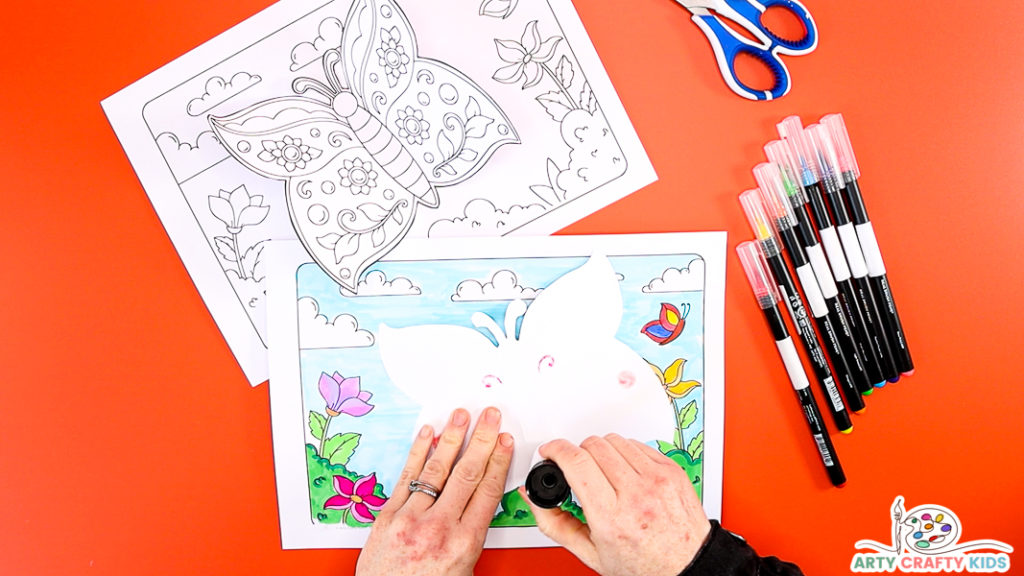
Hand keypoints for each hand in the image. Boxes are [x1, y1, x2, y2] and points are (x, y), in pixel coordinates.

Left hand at [355, 407, 513, 575]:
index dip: (498, 460)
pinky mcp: (388, 516)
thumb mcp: (464, 569)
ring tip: (461, 416)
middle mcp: (438, 527)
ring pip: (437, 468)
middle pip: (467, 472)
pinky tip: (428, 434)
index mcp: (464, 542)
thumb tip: (480, 505)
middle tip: (490, 416)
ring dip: (451, 437)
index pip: (487, 489)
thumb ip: (472, 535)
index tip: (504, 441)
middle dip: (481, 439)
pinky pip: (407, 476)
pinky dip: (418, 452)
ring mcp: (411, 518)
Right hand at [523, 434, 710, 575]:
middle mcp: (636, 494)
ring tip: (600, 470)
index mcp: (611, 517)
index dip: (556, 449)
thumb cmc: (644, 565)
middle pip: (593, 446)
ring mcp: (656, 480)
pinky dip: (624, 452)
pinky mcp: (671, 471)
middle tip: (575, 467)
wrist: (687, 567)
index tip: (550, 451)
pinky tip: (623, 470)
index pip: (576, 462)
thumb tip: (534, 499)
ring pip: (615, 440)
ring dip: (600, 450)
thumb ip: (555, 524)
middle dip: (576, 452)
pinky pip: (637, 444)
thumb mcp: (591, 554)